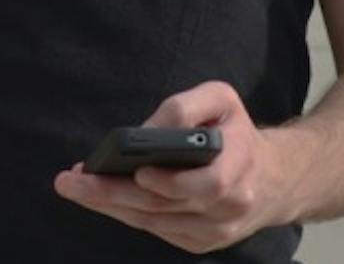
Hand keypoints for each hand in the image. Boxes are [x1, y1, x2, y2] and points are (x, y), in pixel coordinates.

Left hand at [53, 81, 295, 254]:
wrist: (272, 178)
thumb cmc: (234, 131)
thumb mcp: (220, 99)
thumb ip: (185, 107)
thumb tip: (146, 132)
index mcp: (240, 166)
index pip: (207, 183)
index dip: (170, 181)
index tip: (137, 171)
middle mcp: (230, 205)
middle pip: (165, 206)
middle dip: (114, 193)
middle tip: (72, 181)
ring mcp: (216, 230)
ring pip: (155, 221)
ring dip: (110, 205)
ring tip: (75, 187)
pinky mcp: (201, 242)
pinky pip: (157, 230)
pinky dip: (126, 214)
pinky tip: (100, 198)